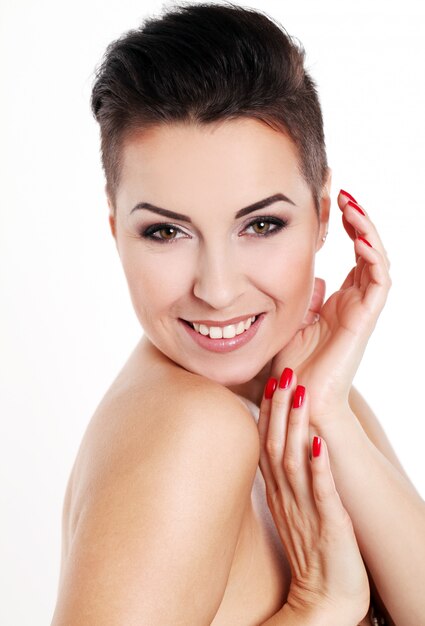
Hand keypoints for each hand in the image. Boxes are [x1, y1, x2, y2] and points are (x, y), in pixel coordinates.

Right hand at [257, 369, 369, 623]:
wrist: (325, 602)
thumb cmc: (313, 554)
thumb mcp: (293, 512)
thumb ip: (287, 481)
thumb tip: (288, 450)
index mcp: (278, 494)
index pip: (266, 445)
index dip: (268, 413)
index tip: (270, 382)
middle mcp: (286, 498)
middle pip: (275, 446)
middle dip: (279, 408)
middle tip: (283, 374)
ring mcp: (304, 511)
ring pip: (293, 462)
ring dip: (295, 425)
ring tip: (299, 393)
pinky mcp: (328, 526)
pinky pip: (321, 493)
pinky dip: (319, 466)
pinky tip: (319, 442)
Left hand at [268, 190, 390, 426]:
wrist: (298, 400)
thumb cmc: (293, 367)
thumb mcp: (292, 322)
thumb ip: (304, 299)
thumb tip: (313, 278)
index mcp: (340, 302)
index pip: (353, 256)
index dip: (348, 228)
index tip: (333, 204)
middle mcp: (355, 302)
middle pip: (368, 252)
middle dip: (359, 221)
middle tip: (344, 195)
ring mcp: (362, 310)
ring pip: (377, 261)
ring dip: (367, 232)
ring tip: (352, 207)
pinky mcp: (365, 320)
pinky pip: (379, 282)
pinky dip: (373, 257)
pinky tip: (359, 236)